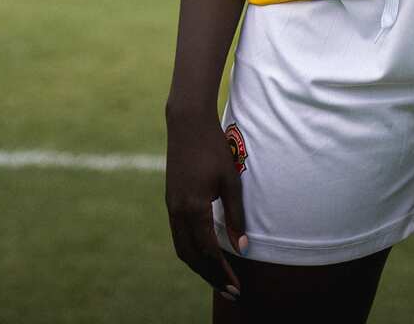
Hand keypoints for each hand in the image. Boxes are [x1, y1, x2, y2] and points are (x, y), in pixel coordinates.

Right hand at [165, 114, 247, 302]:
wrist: (187, 124)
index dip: (222, 271)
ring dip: (199, 266)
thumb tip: (242, 248)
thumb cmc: (214, 147)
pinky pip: (179, 236)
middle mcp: (178, 212)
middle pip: (192, 257)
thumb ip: (235, 215)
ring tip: (218, 278)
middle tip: (230, 290)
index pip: (207, 251)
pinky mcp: (171, 202)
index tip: (237, 286)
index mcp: (193, 208)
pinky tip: (204, 254)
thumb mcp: (230, 180)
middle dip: (211, 276)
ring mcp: (171, 207)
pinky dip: (191, 251)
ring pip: (182, 249)